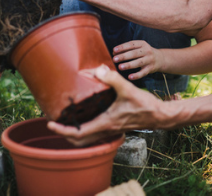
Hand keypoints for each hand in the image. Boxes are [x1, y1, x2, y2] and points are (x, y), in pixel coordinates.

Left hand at [46, 65, 167, 145]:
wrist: (160, 115)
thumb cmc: (146, 105)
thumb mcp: (128, 89)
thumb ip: (113, 79)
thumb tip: (98, 69)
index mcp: (105, 123)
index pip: (77, 133)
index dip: (61, 130)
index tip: (50, 124)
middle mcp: (106, 130)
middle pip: (79, 141)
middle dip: (65, 134)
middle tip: (55, 123)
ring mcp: (110, 130)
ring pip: (87, 139)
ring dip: (75, 133)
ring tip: (67, 120)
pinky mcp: (115, 127)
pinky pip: (95, 133)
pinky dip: (86, 129)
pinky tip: (87, 116)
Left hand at [112, 40, 167, 79]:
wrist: (160, 59)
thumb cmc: (144, 53)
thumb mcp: (139, 48)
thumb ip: (128, 49)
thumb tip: (113, 53)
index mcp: (142, 44)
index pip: (131, 44)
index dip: (122, 47)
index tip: (114, 50)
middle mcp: (147, 51)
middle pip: (134, 53)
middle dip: (124, 56)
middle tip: (114, 59)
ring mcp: (149, 60)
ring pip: (138, 62)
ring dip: (129, 65)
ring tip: (120, 67)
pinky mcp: (151, 68)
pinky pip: (143, 72)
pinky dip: (137, 75)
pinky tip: (130, 77)